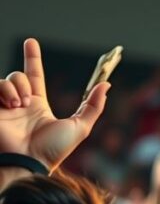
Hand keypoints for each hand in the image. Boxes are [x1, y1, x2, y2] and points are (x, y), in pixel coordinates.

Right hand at [0, 39, 108, 168]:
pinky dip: (5, 92)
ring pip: (8, 79)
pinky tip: (11, 106)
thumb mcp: (80, 127)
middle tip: (29, 100)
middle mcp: (19, 103)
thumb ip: (93, 106)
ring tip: (20, 106)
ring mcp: (4, 105)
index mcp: (38, 106)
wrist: (29, 161)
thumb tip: (106, 85)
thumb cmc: (54, 149)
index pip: (34, 77)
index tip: (31, 42)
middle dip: (25, 81)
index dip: (32, 59)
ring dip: (17, 89)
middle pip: (20, 76)